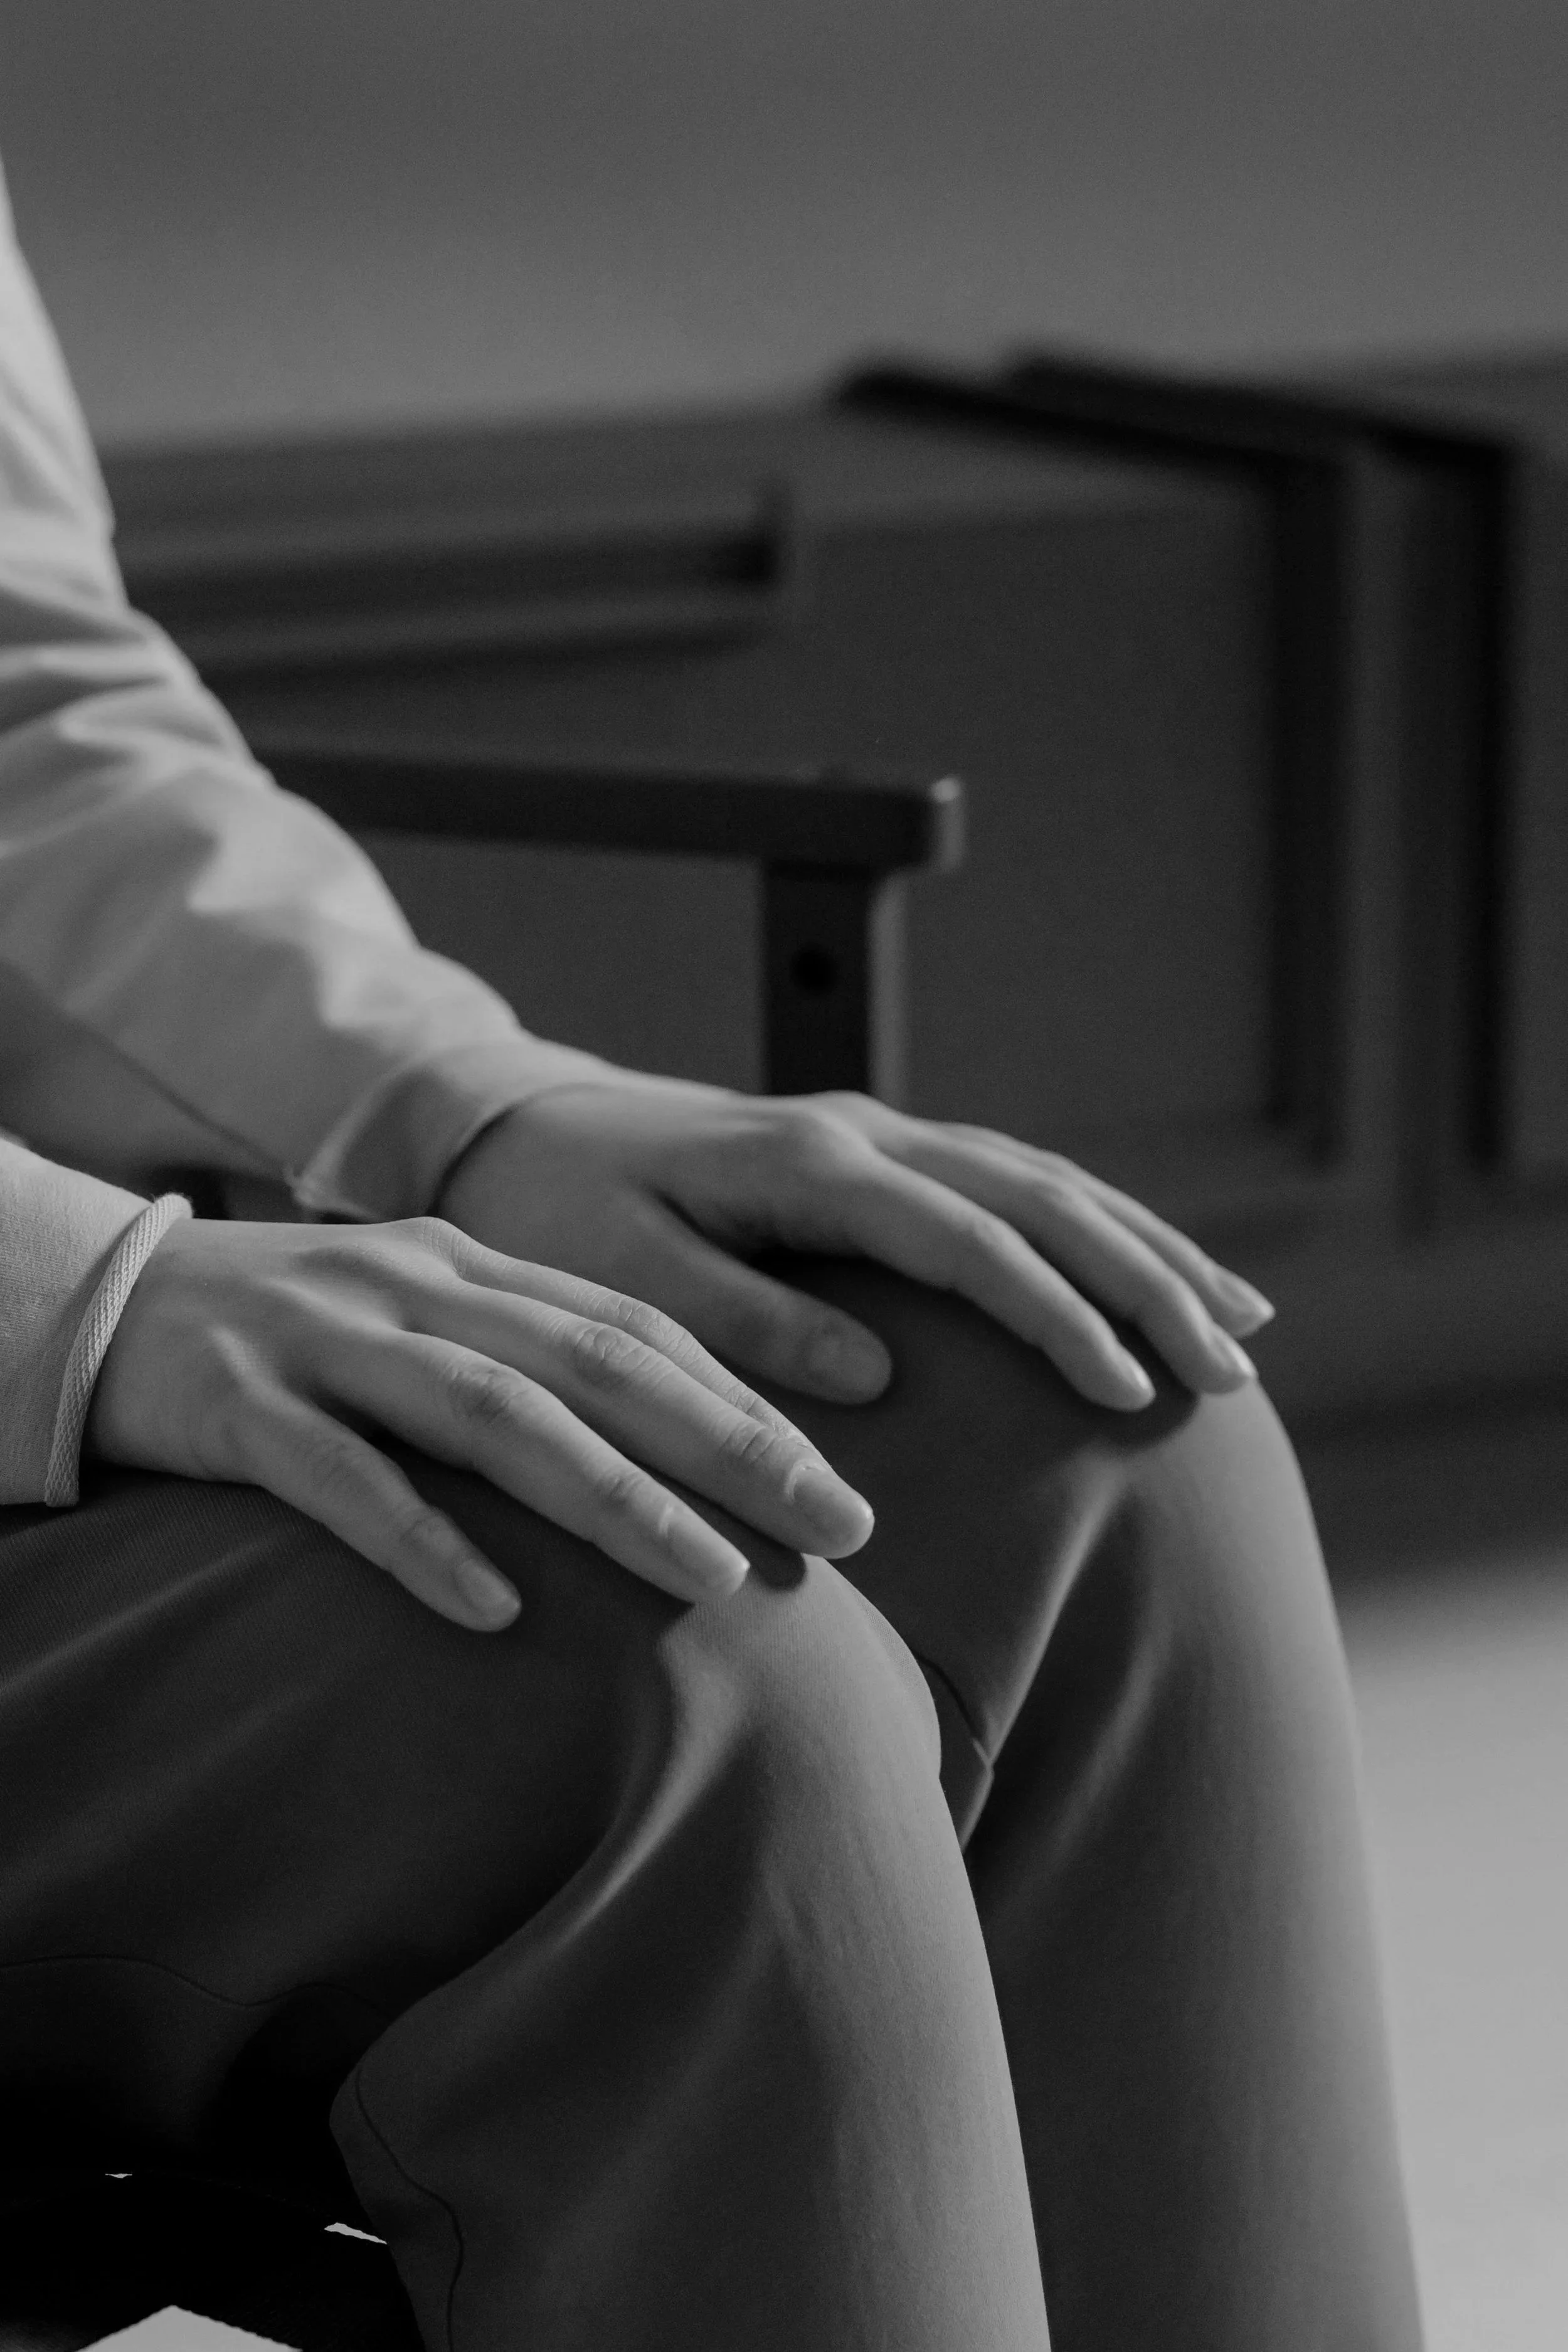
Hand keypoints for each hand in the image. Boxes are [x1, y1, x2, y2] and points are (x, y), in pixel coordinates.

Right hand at [84, 1215, 873, 1630]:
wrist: (101, 1299)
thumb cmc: (287, 1331)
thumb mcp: (417, 1318)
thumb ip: (522, 1360)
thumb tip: (657, 1446)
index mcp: (475, 1266)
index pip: (637, 1325)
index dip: (744, 1397)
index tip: (837, 1479)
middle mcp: (420, 1289)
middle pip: (598, 1362)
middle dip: (728, 1444)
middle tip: (836, 1527)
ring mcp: (331, 1341)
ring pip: (495, 1414)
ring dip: (611, 1496)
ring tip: (709, 1576)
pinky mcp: (242, 1404)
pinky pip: (343, 1478)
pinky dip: (423, 1540)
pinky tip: (492, 1608)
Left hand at [438, 1080, 1275, 1411]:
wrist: (518, 1127)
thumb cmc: (558, 1214)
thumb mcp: (619, 1275)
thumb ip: (739, 1320)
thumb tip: (874, 1375)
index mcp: (809, 1166)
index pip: (967, 1237)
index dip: (1055, 1312)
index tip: (1125, 1390)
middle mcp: (862, 1133)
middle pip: (1042, 1195)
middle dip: (1146, 1279)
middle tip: (1234, 1365)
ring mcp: (876, 1132)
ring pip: (1047, 1178)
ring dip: (1145, 1246)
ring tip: (1241, 1322)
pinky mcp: (876, 1151)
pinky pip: (1013, 1178)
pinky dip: (1094, 1223)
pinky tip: (1145, 1269)